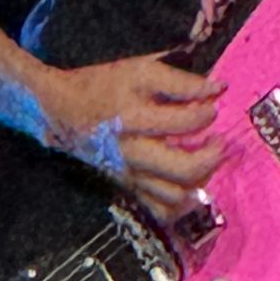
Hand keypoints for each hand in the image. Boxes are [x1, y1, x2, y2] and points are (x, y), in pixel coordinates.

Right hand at [37, 54, 224, 225]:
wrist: (60, 111)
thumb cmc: (103, 85)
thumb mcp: (139, 70)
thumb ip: (180, 80)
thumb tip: (219, 89)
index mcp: (135, 115)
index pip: (187, 121)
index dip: (208, 113)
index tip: (214, 104)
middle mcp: (133, 149)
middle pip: (186, 168)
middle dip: (213, 155)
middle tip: (219, 141)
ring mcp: (130, 173)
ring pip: (176, 194)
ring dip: (200, 178)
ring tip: (205, 160)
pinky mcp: (126, 187)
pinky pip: (160, 211)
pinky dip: (181, 203)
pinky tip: (189, 184)